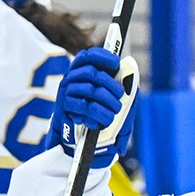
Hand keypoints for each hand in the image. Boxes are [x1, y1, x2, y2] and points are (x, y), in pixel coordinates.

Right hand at [52, 48, 138, 166]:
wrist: (79, 139)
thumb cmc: (100, 115)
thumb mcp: (115, 98)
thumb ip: (123, 83)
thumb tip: (129, 65)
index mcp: (82, 71)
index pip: (88, 55)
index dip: (103, 57)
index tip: (117, 64)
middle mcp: (71, 78)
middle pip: (91, 72)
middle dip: (111, 85)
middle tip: (120, 95)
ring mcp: (66, 92)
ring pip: (90, 90)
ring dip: (107, 102)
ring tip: (114, 111)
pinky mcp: (64, 107)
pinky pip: (84, 107)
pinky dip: (97, 115)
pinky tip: (99, 121)